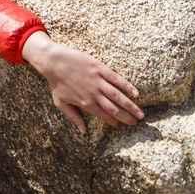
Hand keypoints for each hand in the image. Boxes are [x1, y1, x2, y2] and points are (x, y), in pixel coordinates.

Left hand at [21, 31, 144, 133]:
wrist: (53, 62)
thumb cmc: (56, 83)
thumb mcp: (61, 103)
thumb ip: (74, 117)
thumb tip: (83, 132)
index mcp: (85, 103)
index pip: (104, 116)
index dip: (114, 121)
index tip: (121, 125)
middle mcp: (94, 94)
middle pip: (114, 109)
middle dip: (126, 117)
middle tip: (136, 122)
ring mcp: (98, 81)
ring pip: (118, 96)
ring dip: (131, 106)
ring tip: (141, 114)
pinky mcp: (100, 68)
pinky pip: (116, 79)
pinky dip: (127, 86)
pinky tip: (136, 93)